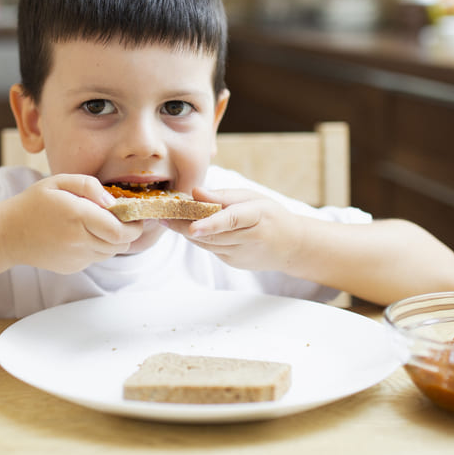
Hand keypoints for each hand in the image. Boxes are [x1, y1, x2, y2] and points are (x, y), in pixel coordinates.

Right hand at [0, 174, 142, 273]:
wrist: (7, 234)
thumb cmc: (33, 203)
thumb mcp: (58, 182)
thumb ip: (89, 186)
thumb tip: (112, 202)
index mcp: (78, 217)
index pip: (120, 231)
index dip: (135, 225)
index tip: (134, 215)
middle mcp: (79, 241)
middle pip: (121, 244)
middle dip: (128, 232)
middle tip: (122, 219)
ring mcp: (76, 258)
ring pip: (111, 252)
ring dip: (112, 240)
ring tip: (97, 225)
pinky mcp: (72, 267)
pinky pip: (96, 258)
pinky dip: (96, 247)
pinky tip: (80, 235)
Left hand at [165, 187, 304, 271]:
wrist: (291, 246)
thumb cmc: (270, 215)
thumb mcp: (253, 198)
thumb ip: (224, 196)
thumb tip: (196, 192)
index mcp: (259, 216)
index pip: (232, 219)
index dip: (211, 224)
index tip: (192, 227)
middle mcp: (250, 238)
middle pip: (213, 235)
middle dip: (184, 226)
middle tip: (162, 214)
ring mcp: (241, 254)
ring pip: (207, 243)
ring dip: (186, 231)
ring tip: (167, 218)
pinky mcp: (233, 262)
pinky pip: (210, 248)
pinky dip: (198, 238)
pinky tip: (189, 227)